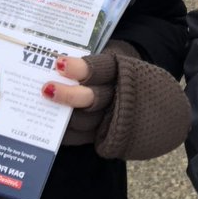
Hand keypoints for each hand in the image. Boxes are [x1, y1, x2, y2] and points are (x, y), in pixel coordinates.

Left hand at [41, 44, 189, 158]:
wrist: (155, 101)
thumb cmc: (122, 73)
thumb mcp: (117, 61)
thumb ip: (93, 63)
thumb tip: (56, 62)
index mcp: (124, 71)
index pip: (101, 69)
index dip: (80, 68)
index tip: (58, 63)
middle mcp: (120, 97)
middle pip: (93, 98)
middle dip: (68, 95)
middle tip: (46, 89)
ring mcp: (115, 120)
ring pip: (86, 121)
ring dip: (63, 116)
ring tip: (43, 108)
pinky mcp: (108, 137)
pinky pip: (83, 138)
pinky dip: (66, 133)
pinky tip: (50, 126)